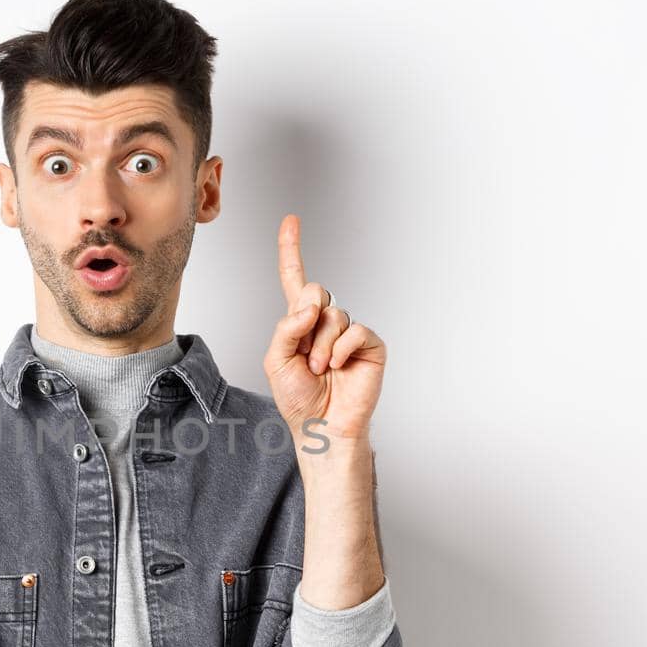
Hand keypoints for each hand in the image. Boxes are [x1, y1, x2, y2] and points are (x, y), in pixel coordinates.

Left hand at [262, 214, 386, 442]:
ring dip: (320, 346)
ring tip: (320, 370)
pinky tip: (337, 366)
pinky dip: (341, 349)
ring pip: (334, 314)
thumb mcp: (276, 361)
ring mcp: (349, 332)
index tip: (291, 220)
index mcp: (300, 322)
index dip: (291, 249)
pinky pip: (356, 330)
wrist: (321, 426)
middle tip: (305, 354)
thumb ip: (286, 327)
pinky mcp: (370, 345)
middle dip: (307, 320)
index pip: (295, 279)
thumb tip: (311, 305)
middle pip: (317, 291)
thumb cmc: (298, 398)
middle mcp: (326, 322)